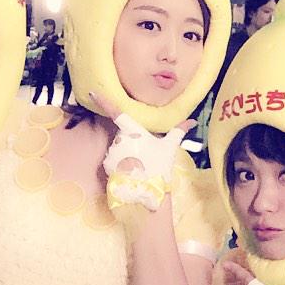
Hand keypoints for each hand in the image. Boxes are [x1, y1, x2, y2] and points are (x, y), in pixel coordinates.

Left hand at [91, 93, 193, 210]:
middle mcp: (119, 138)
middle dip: (132, 140)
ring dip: (127, 152)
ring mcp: (111, 152)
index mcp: (133, 130)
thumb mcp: (170, 147)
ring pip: (118, 147)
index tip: (92, 91)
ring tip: (140, 164)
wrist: (148, 192)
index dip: (104, 101)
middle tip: (145, 153)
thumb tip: (192, 121)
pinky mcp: (106, 165)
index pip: (117, 112)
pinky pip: (113, 160)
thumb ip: (179, 131)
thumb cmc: (160, 166)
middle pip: (123, 134)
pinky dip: (121, 163)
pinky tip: (132, 171)